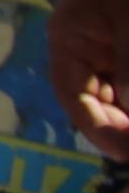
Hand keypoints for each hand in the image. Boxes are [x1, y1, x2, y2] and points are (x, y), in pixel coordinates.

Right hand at [57, 0, 128, 166]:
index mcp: (70, 44)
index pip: (78, 102)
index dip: (103, 132)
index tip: (127, 154)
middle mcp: (86, 50)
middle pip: (101, 103)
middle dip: (123, 123)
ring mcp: (111, 45)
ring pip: (121, 92)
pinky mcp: (128, 38)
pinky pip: (128, 75)